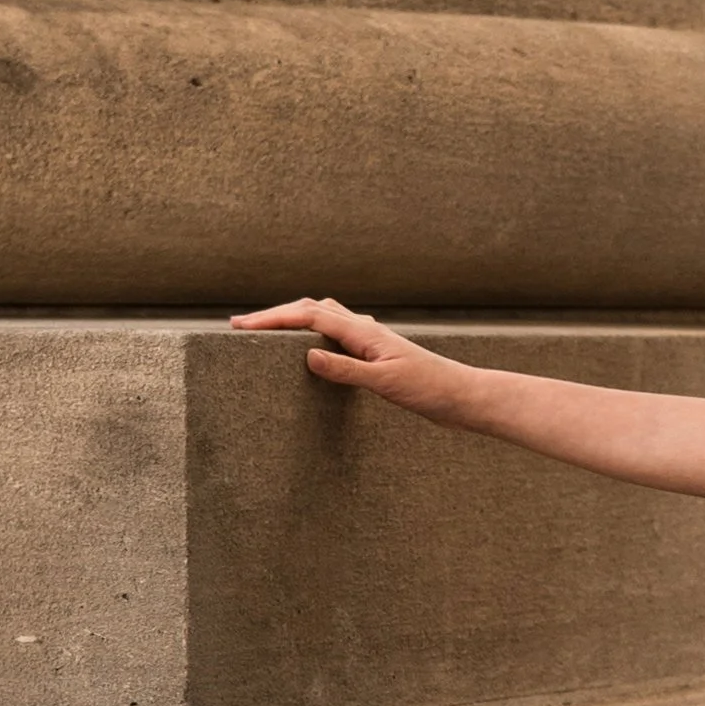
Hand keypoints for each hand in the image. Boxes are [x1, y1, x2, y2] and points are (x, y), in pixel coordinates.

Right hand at [229, 297, 473, 417]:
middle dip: (275, 315)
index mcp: (363, 332)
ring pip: (325, 317)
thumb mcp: (386, 383)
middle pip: (311, 309)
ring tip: (268, 329)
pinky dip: (315, 332)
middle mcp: (365, 330)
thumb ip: (347, 370)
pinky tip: (311, 345)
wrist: (463, 396)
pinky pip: (337, 334)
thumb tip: (307, 357)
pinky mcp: (376, 355)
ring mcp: (371, 340)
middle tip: (241, 325)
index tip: (241, 325)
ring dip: (294, 318)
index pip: (308, 317)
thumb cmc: (431, 389)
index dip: (273, 319)